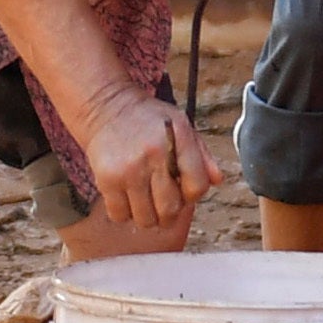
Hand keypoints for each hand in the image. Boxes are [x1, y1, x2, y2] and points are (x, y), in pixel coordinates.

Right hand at [76, 88, 224, 231]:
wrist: (105, 104)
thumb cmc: (147, 118)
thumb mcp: (179, 124)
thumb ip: (201, 153)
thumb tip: (217, 180)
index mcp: (177, 138)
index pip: (197, 187)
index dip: (192, 194)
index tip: (183, 187)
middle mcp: (153, 155)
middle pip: (169, 210)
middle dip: (170, 212)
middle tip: (163, 200)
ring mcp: (128, 169)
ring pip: (145, 219)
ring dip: (147, 215)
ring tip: (144, 199)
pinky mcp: (106, 178)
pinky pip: (119, 215)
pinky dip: (124, 213)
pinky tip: (126, 196)